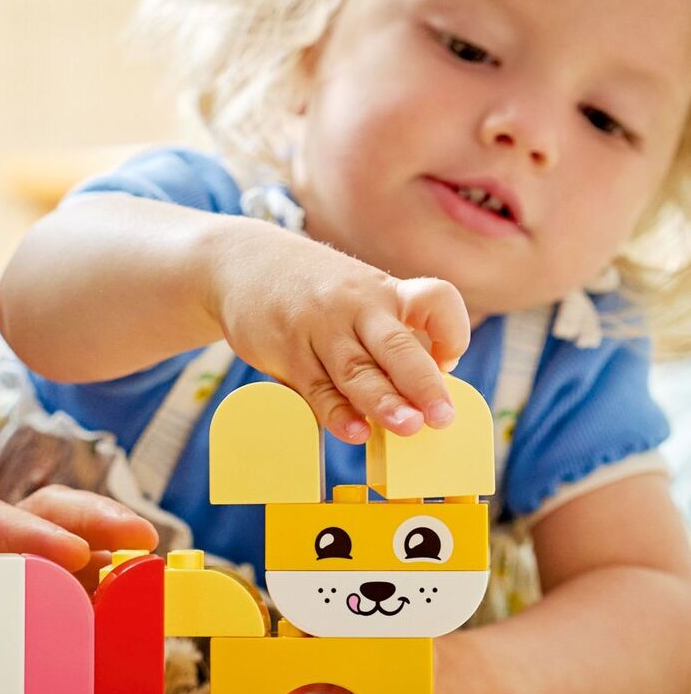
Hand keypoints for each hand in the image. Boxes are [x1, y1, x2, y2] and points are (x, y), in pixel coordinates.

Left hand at [0, 488, 156, 693]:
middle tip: (142, 542)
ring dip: (105, 559)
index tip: (69, 554)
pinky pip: (55, 594)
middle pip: (28, 517)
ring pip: (53, 547)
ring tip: (155, 581)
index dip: (23, 534)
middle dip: (87, 522)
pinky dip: (97, 603)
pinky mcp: (1, 603)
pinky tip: (131, 623)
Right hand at [212, 221, 470, 443]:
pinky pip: (315, 387)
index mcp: (385, 291)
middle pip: (395, 344)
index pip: (435, 301)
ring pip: (354, 370)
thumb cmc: (316, 290)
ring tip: (407, 428)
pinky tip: (354, 431)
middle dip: (422, 383)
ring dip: (382, 402)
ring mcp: (318, 328)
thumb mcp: (360, 294)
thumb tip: (426, 394)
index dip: (452, 331)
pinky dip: (335, 412)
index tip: (450, 360)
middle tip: (441, 417)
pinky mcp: (285, 350)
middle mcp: (355, 306)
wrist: (242, 261)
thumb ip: (392, 337)